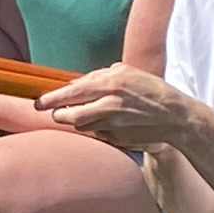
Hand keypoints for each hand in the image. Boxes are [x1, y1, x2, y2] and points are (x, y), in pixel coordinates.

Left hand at [35, 64, 194, 145]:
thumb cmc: (151, 90)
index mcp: (110, 84)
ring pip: (82, 126)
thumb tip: (74, 84)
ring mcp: (113, 126)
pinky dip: (98, 129)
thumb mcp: (127, 73)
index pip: (71, 93)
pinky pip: (98, 134)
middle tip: (58, 112)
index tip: (38, 104)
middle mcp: (109, 106)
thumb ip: (99, 76)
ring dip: (81, 121)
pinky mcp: (117, 140)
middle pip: (69, 116)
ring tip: (95, 113)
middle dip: (60, 114)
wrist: (175, 117)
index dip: (50, 100)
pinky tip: (113, 123)